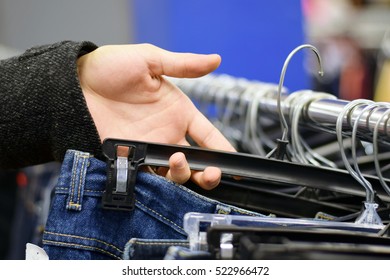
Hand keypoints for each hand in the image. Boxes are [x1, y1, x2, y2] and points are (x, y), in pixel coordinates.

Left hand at [77, 43, 234, 188]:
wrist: (76, 83)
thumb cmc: (112, 67)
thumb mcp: (150, 60)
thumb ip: (183, 65)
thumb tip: (216, 59)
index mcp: (179, 112)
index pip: (208, 135)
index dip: (223, 149)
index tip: (237, 163)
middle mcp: (167, 134)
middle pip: (196, 161)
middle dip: (208, 172)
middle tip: (212, 173)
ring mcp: (148, 148)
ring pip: (175, 173)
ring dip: (184, 175)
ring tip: (177, 161)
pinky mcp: (129, 158)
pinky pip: (148, 177)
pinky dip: (157, 182)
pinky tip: (162, 178)